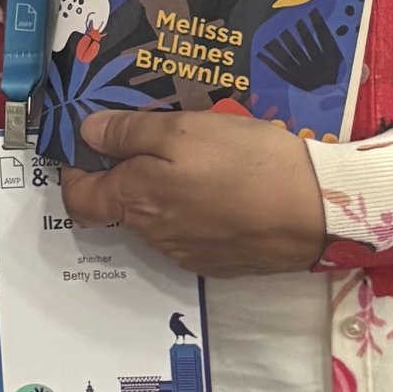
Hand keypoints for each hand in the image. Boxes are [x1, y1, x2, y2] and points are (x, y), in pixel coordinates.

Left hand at [60, 109, 327, 276]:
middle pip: (121, 205)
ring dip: (168, 191)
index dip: (75, 171)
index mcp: (136, 199)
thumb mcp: (184, 130)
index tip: (90, 143)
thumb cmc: (247, 162)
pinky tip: (229, 187)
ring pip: (158, 218)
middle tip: (162, 137)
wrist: (317, 213)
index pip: (79, 198)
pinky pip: (192, 231)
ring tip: (205, 159)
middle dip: (130, 174)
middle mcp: (153, 234)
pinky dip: (198, 209)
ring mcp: (187, 252)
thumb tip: (87, 133)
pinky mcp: (220, 261)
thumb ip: (130, 132)